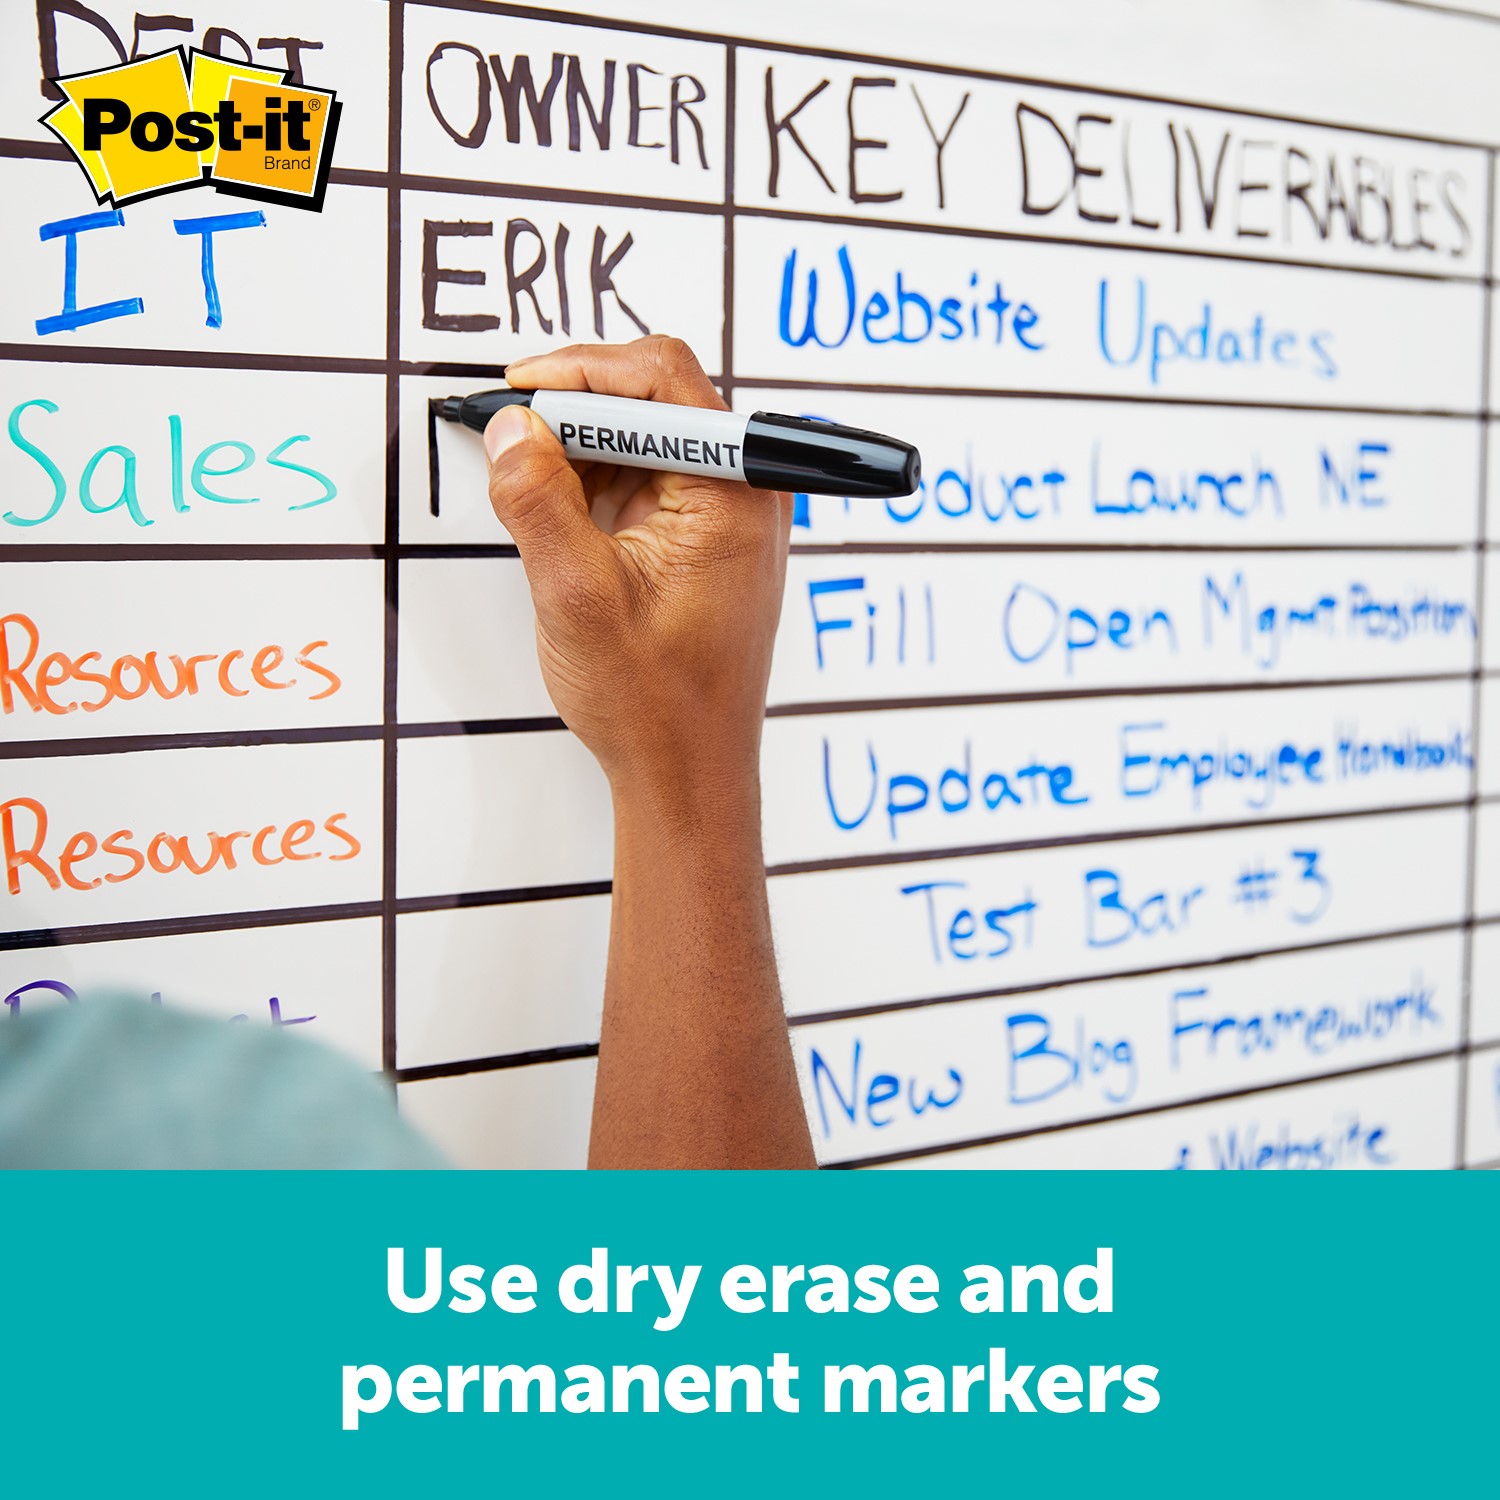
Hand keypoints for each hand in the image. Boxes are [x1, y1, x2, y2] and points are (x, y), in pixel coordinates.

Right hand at [484, 337, 791, 800]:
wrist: (685, 773)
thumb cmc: (656, 705)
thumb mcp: (577, 598)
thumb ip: (539, 503)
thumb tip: (510, 430)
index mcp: (734, 496)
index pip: (665, 379)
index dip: (583, 371)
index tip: (520, 392)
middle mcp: (744, 495)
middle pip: (657, 398)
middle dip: (577, 408)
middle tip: (512, 436)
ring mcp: (726, 516)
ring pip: (646, 436)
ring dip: (581, 448)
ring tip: (530, 485)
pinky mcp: (703, 538)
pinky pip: (647, 478)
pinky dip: (596, 482)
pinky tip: (559, 514)